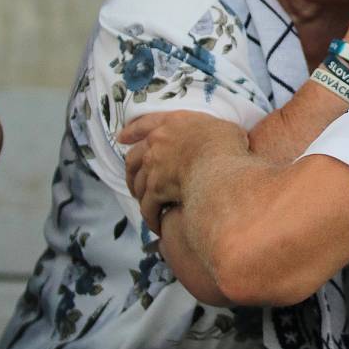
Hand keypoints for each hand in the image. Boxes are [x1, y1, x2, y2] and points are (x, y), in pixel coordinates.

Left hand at [120, 111, 249, 232]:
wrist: (218, 165)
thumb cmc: (225, 144)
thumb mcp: (222, 127)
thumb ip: (213, 133)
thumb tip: (226, 138)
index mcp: (172, 123)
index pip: (146, 123)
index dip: (132, 130)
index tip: (122, 137)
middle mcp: (157, 143)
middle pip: (134, 157)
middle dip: (131, 170)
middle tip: (134, 180)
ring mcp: (153, 167)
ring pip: (138, 183)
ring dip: (141, 196)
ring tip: (148, 206)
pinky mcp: (155, 190)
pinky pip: (147, 207)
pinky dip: (151, 217)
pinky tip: (157, 225)